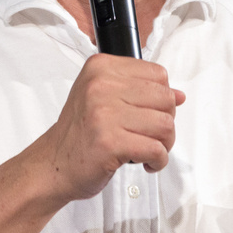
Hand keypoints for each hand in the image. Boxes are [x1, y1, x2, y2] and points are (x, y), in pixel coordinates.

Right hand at [35, 53, 184, 202]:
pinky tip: (145, 162)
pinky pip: (156, 150)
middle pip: (166, 99)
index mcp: (100, 68)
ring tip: (147, 149)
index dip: (161, 98)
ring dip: (164, 144)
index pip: (158, 74)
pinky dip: (158, 161)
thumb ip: (139, 91)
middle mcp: (101, 86)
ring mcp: (104, 114)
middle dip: (166, 122)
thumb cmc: (80, 133)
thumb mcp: (102, 98)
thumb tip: (179, 95)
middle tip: (149, 135)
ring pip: (165, 125)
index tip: (147, 113)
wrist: (54, 164)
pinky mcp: (110, 143)